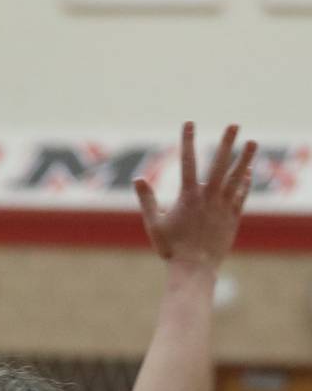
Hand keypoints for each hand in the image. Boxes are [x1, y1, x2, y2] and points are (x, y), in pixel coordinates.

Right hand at [134, 122, 255, 269]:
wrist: (195, 267)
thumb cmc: (171, 247)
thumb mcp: (153, 223)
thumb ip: (146, 200)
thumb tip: (137, 179)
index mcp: (188, 196)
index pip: (188, 161)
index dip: (188, 140)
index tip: (189, 123)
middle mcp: (209, 197)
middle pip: (220, 164)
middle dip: (227, 143)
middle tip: (234, 124)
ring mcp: (223, 206)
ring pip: (237, 177)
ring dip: (245, 158)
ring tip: (253, 142)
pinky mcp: (233, 216)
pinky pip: (241, 194)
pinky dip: (245, 182)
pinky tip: (247, 172)